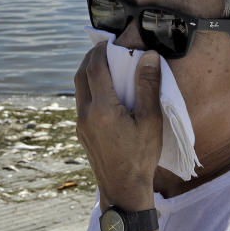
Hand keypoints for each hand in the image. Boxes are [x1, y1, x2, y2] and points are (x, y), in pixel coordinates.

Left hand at [74, 42, 162, 209]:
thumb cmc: (141, 156)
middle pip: (80, 75)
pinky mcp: (82, 134)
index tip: (110, 41)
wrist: (123, 189)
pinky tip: (105, 93)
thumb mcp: (151, 120)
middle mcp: (86, 114)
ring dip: (88, 74)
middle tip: (104, 49)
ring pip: (79, 90)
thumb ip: (148, 86)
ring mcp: (81, 125)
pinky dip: (89, 90)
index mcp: (102, 109)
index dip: (101, 50)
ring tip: (105, 67)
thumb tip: (148, 56)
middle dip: (90, 58)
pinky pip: (81, 104)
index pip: (95, 68)